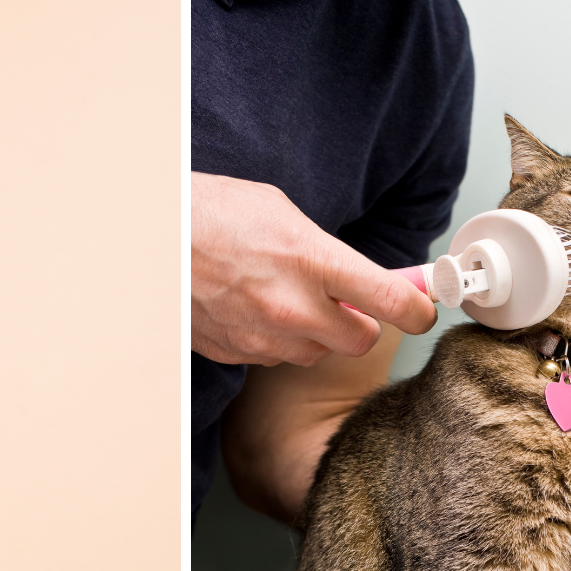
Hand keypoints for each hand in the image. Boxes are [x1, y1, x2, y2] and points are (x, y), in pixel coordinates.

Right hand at [190, 173, 437, 365]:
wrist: (147, 240)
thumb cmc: (211, 213)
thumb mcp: (282, 214)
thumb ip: (328, 251)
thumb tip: (361, 276)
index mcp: (312, 261)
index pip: (392, 301)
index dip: (418, 309)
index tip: (423, 308)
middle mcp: (293, 307)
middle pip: (362, 340)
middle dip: (362, 323)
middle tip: (347, 302)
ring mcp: (264, 337)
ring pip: (318, 352)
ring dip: (316, 332)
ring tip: (285, 297)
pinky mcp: (239, 354)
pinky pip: (277, 356)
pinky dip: (276, 339)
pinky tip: (254, 308)